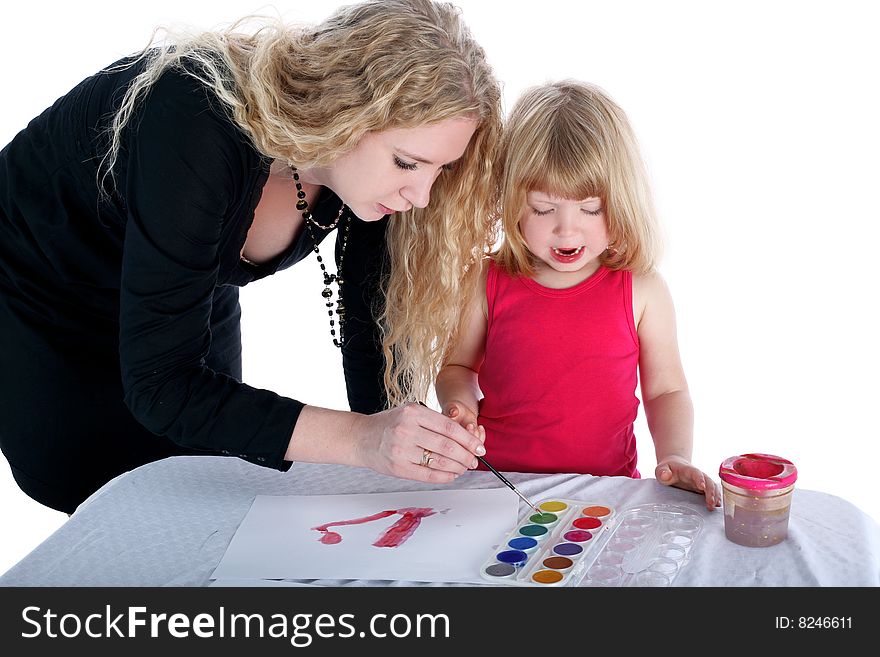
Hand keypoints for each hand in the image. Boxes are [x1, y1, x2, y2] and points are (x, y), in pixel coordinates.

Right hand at [351, 403, 485, 483]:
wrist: (360, 437)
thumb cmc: (389, 424)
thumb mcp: (411, 413)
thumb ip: (435, 422)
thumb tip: (466, 436)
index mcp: (414, 412)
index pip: (449, 427)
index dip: (468, 439)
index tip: (479, 446)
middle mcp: (407, 429)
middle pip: (447, 446)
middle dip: (466, 456)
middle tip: (474, 460)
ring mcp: (401, 449)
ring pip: (439, 462)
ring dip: (457, 467)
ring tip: (464, 468)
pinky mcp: (397, 467)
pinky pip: (427, 475)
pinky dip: (444, 477)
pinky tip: (451, 475)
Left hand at [655, 456, 720, 510]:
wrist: (674, 465)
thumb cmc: (668, 468)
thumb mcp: (661, 469)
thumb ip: (662, 472)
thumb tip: (665, 475)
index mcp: (688, 470)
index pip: (696, 473)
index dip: (699, 479)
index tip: (701, 487)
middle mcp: (698, 475)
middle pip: (708, 481)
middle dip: (711, 491)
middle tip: (711, 503)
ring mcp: (702, 482)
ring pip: (713, 486)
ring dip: (715, 496)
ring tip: (715, 506)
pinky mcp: (703, 488)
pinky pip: (712, 492)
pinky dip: (716, 498)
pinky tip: (717, 505)